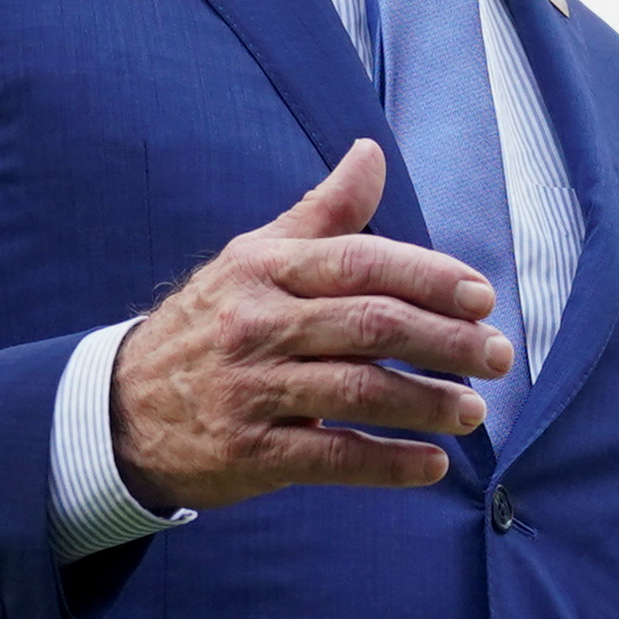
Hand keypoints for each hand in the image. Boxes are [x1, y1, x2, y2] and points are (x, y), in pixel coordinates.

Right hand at [109, 140, 511, 512]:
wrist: (121, 409)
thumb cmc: (208, 326)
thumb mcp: (252, 259)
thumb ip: (322, 214)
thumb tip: (370, 153)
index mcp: (264, 269)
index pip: (361, 263)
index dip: (430, 278)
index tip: (482, 298)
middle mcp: (257, 325)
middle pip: (371, 326)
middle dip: (447, 342)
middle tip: (497, 356)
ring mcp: (251, 391)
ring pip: (359, 393)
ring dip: (428, 403)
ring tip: (474, 411)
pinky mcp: (250, 453)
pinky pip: (333, 458)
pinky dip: (389, 463)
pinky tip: (432, 465)